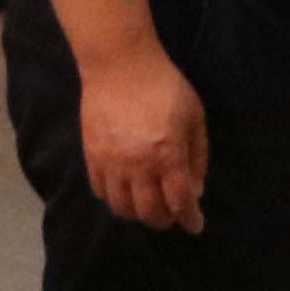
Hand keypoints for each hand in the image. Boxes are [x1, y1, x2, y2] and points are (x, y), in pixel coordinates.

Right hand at [74, 36, 209, 230]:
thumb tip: (195, 191)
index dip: (190, 219)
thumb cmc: (165, 86)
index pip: (180, 201)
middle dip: (165, 220)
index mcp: (168, 155)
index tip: (195, 225)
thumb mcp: (194, 116)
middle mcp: (138, 165)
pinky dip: (115, 199)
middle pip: (150, 212)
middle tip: (172, 214)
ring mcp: (111, 163)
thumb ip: (197, 156)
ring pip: (122, 208)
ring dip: (138, 213)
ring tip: (148, 205)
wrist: (120, 65)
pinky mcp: (92, 156)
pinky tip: (125, 192)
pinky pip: (101, 192)